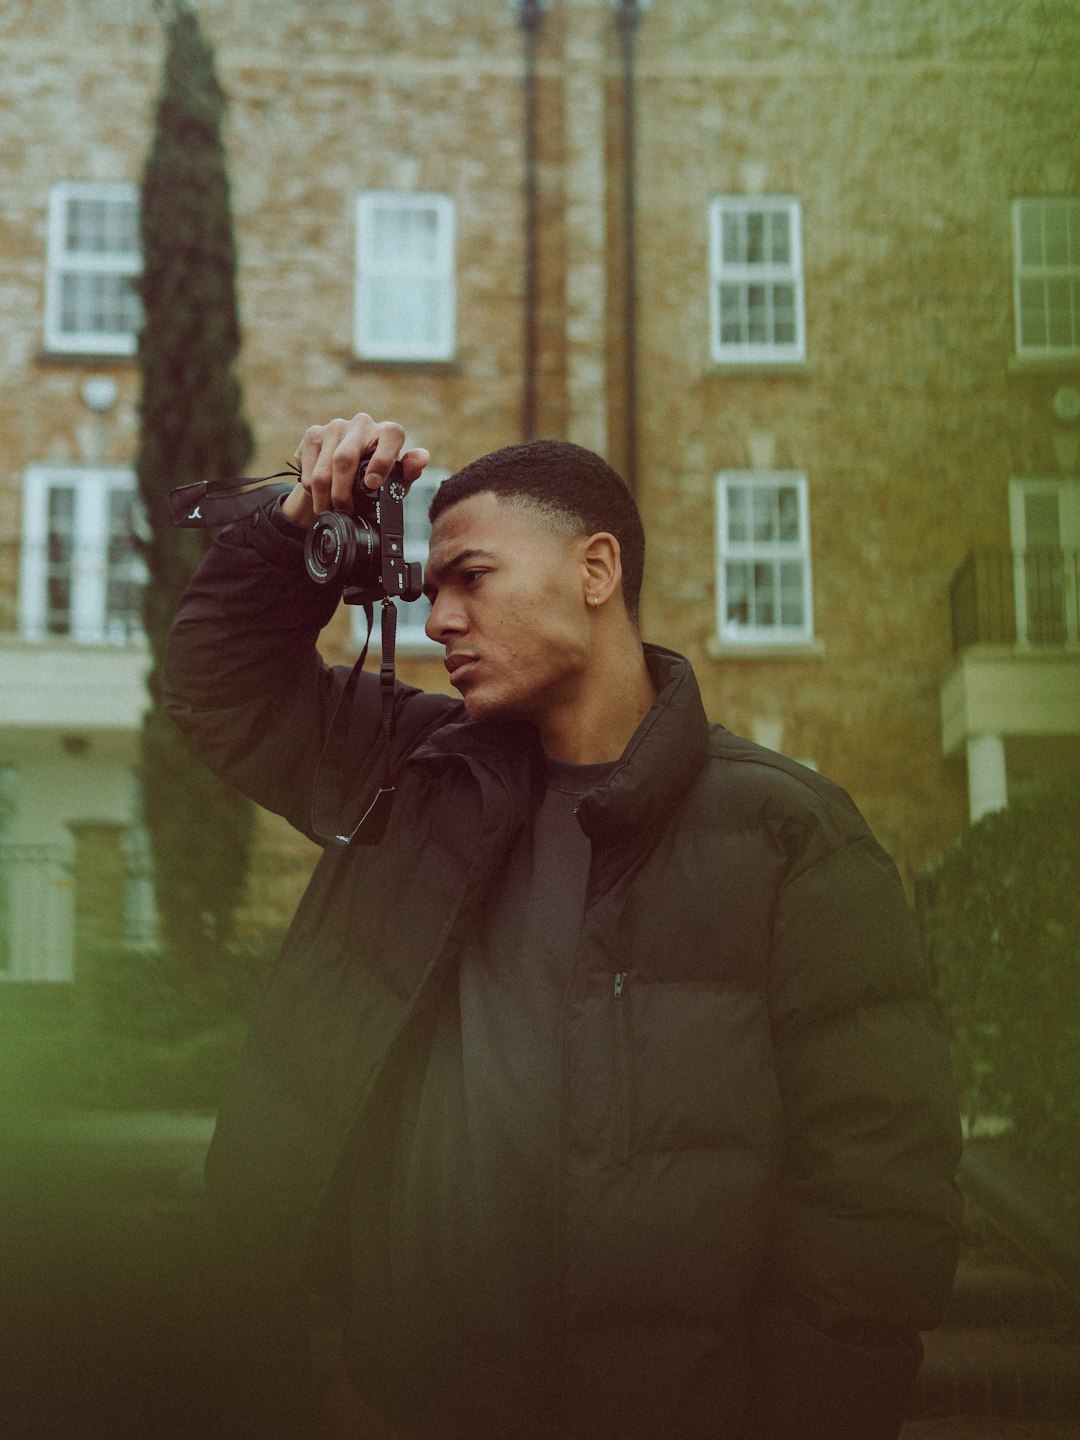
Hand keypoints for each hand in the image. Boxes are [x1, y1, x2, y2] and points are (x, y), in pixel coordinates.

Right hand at [282, 413, 429, 527]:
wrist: (345, 471)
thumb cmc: (378, 477)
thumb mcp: (395, 482)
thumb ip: (409, 471)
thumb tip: (422, 457)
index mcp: (388, 432)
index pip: (390, 437)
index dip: (381, 461)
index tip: (372, 485)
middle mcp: (362, 423)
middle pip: (345, 458)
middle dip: (342, 492)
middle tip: (344, 510)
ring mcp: (335, 426)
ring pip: (323, 468)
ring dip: (323, 496)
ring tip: (328, 510)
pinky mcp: (313, 434)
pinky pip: (307, 468)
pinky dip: (310, 488)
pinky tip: (318, 493)